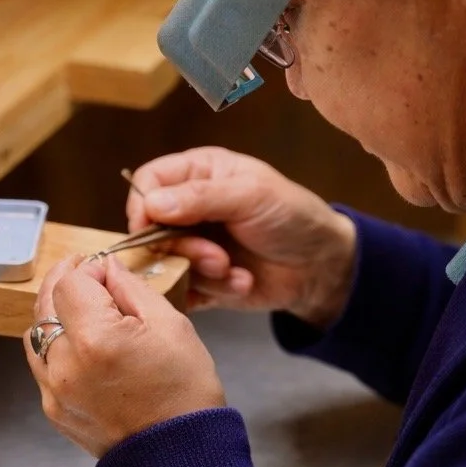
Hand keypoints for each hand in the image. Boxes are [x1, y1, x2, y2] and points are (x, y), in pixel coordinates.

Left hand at [24, 254, 225, 457]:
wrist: (179, 458)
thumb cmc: (184, 394)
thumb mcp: (171, 326)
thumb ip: (131, 288)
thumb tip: (106, 268)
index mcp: (95, 339)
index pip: (70, 283)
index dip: (87, 269)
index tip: (105, 270)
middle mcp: (65, 365)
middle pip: (44, 304)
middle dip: (64, 283)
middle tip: (84, 273)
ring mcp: (54, 391)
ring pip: (36, 335)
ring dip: (55, 314)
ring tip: (82, 309)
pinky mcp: (55, 410)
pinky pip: (42, 365)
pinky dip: (55, 347)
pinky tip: (81, 343)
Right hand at [126, 147, 356, 325]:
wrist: (321, 266)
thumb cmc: (292, 216)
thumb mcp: (251, 196)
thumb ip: (201, 197)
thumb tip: (152, 204)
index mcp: (198, 174)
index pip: (148, 183)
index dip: (143, 205)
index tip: (152, 228)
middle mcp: (188, 209)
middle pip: (149, 229)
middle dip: (183, 249)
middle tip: (218, 259)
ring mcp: (193, 245)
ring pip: (166, 264)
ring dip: (203, 273)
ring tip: (236, 272)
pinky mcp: (200, 280)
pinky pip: (184, 291)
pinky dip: (211, 292)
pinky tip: (241, 283)